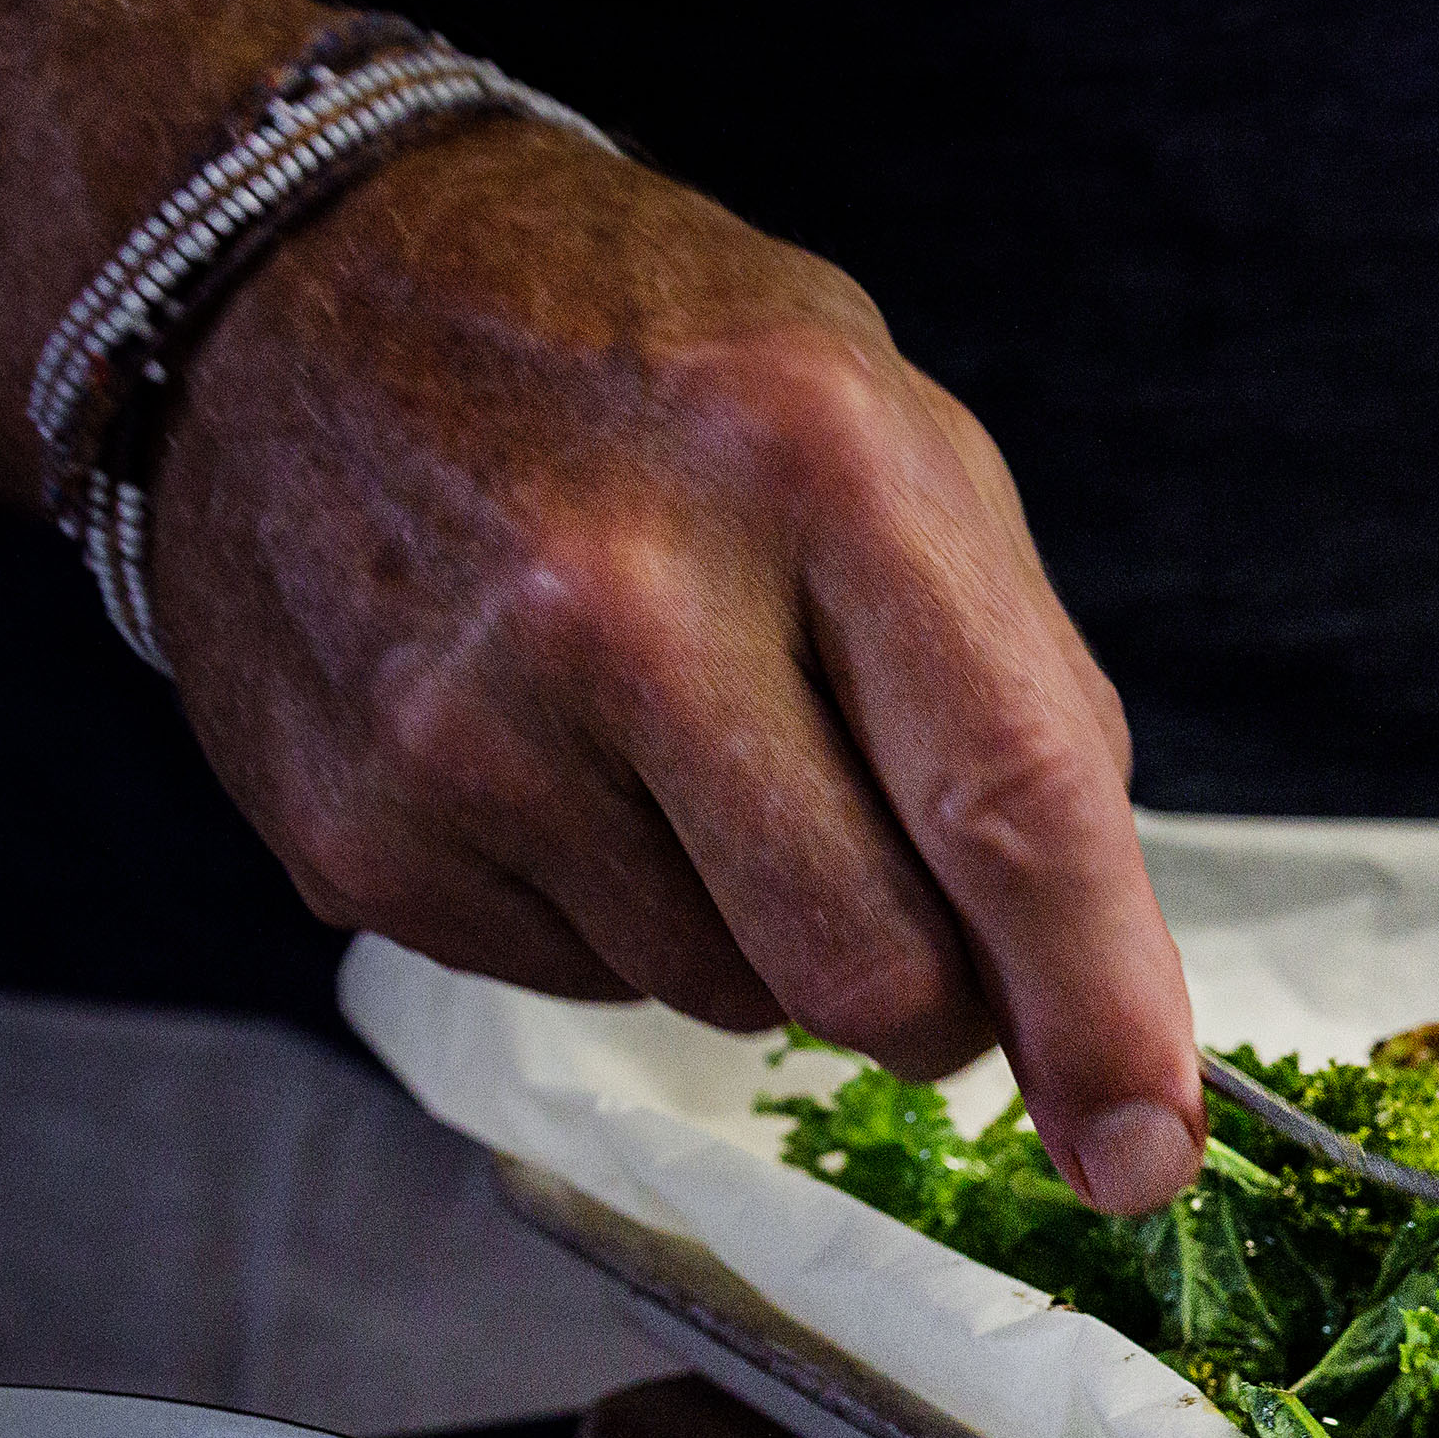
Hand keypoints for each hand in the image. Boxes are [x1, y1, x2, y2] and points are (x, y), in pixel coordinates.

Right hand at [150, 116, 1204, 1210]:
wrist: (292, 286)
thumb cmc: (652, 374)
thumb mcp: (895, 445)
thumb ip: (1027, 706)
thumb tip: (1109, 1000)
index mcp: (816, 468)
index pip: (1009, 805)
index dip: (1097, 1009)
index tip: (1145, 1151)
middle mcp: (627, 599)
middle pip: (871, 969)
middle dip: (934, 990)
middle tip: (898, 877)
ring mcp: (467, 724)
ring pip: (734, 998)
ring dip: (760, 926)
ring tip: (678, 738)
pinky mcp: (361, 828)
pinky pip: (591, 982)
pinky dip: (619, 908)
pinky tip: (561, 755)